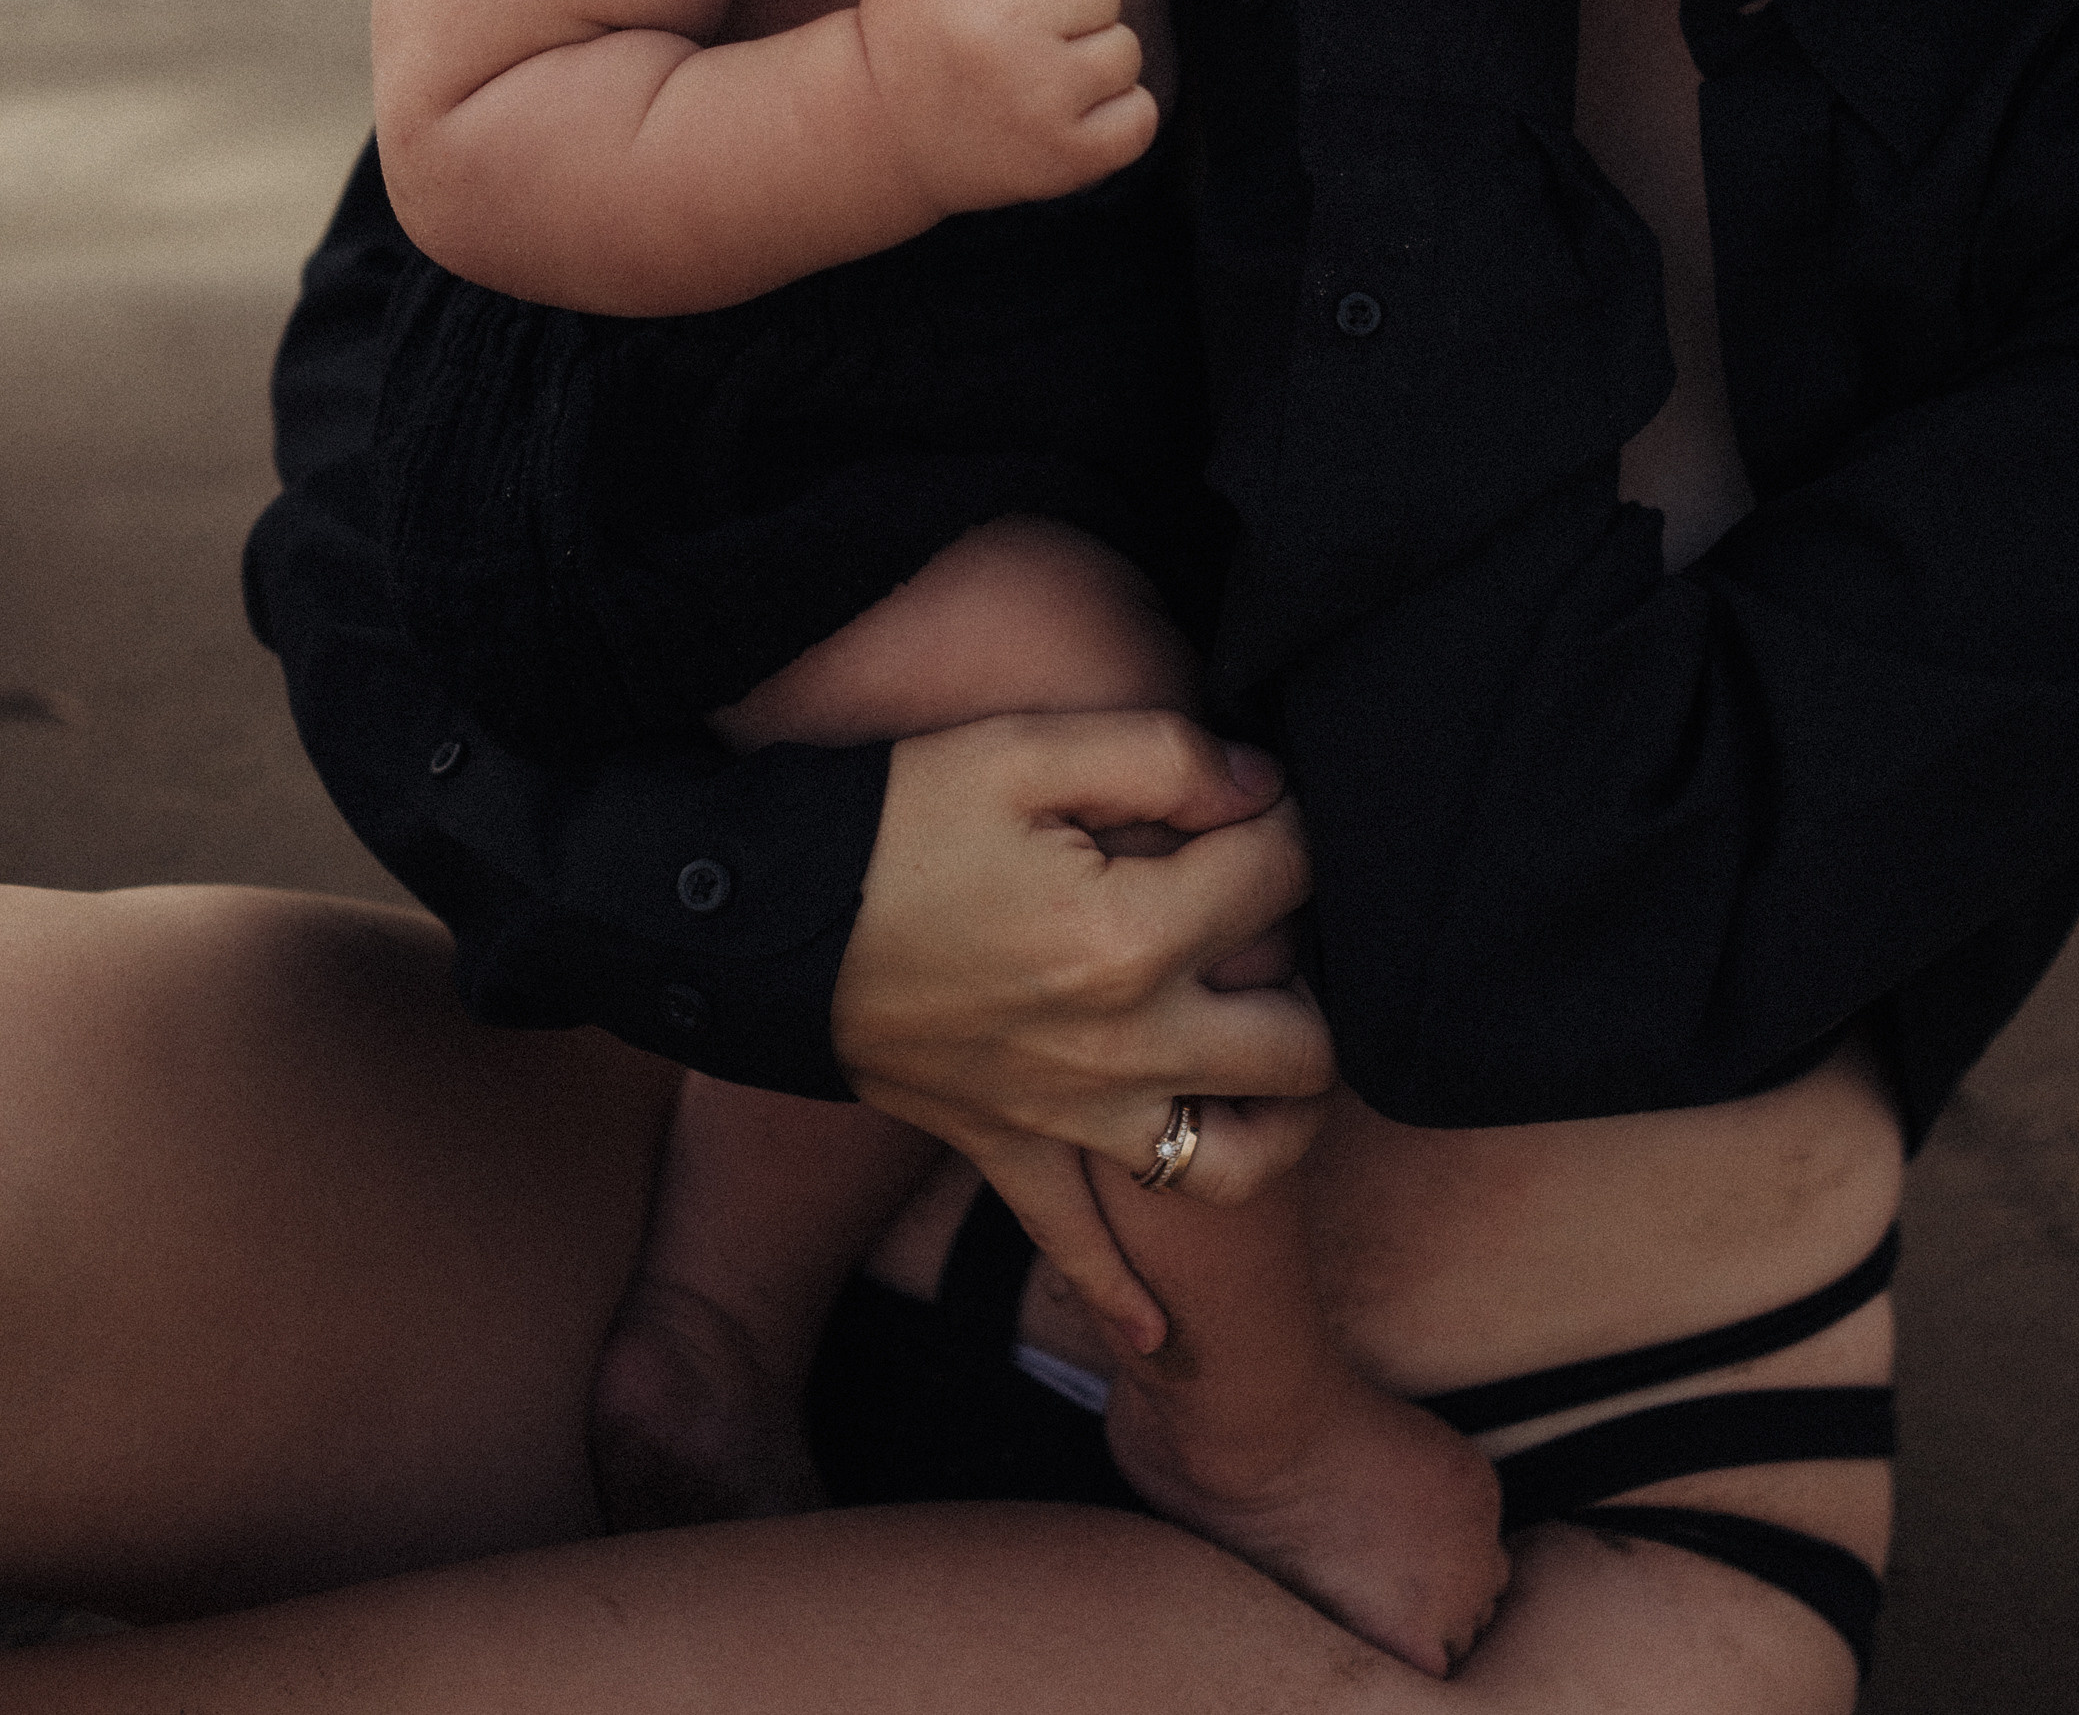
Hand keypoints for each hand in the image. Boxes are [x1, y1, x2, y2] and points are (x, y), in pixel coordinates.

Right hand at [832, 710, 1335, 1347]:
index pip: (1280, 878)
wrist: (760, 919)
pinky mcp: (1006, 1150)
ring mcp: (1067, 1116)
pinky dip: (1122, 1297)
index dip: (1287, 824)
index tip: (1259, 801)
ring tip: (1276, 1071)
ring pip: (1232, 1164)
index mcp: (1132, 936)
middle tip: (1272, 930)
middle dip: (1312, 978)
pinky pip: (1077, 1248)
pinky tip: (1162, 1334)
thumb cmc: (895, 817)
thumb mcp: (1026, 749)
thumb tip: (1261, 787)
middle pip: (1300, 1041)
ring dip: (1275, 1124)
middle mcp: (1122, 1046)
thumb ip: (1162, 756)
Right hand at [855, 0, 1155, 215]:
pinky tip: (1071, 116)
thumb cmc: (917, 27)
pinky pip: (1140, 115)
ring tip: (1042, 79)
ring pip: (1126, 50)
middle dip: (1076, 7)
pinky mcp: (1065, 156)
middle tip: (1031, 36)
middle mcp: (1001, 26)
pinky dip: (1119, 116)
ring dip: (1095, 62)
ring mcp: (1037, 96)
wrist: (878, 135)